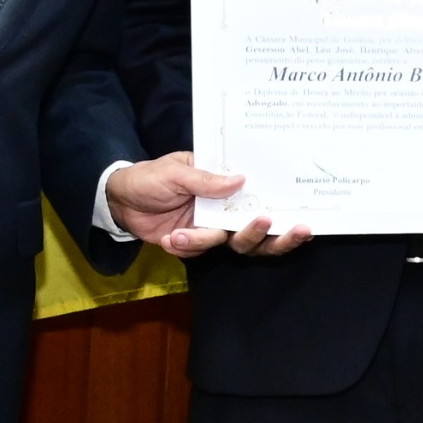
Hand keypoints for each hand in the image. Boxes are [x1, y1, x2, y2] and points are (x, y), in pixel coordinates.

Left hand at [107, 153, 312, 257]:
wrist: (118, 200)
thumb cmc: (151, 177)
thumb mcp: (177, 171)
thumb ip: (206, 180)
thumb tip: (241, 180)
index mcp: (227, 185)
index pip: (263, 198)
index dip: (285, 211)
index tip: (304, 221)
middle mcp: (226, 209)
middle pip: (259, 231)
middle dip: (273, 236)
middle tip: (271, 224)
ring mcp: (212, 228)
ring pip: (231, 244)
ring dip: (208, 240)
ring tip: (182, 234)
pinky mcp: (194, 244)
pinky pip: (200, 251)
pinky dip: (185, 246)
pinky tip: (169, 238)